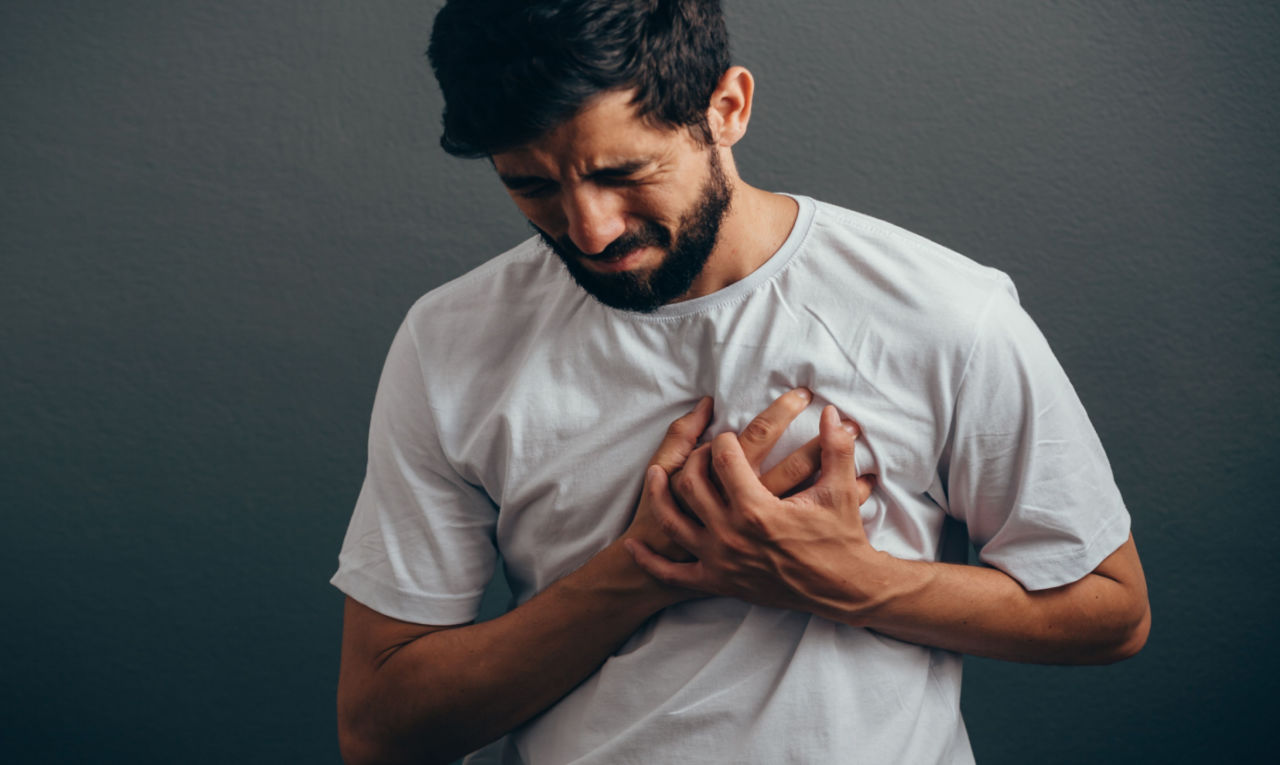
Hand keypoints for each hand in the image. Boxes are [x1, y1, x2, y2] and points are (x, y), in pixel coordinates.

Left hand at [626, 405, 881, 623]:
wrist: (842, 591)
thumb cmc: (841, 539)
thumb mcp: (840, 490)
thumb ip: (836, 447)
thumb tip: (832, 412)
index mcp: (757, 509)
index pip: (725, 458)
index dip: (725, 440)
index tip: (730, 434)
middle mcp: (731, 535)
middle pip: (692, 484)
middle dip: (694, 460)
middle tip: (703, 451)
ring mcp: (720, 561)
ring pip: (674, 522)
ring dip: (660, 497)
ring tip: (656, 476)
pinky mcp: (718, 583)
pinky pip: (673, 574)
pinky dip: (650, 561)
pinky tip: (634, 546)